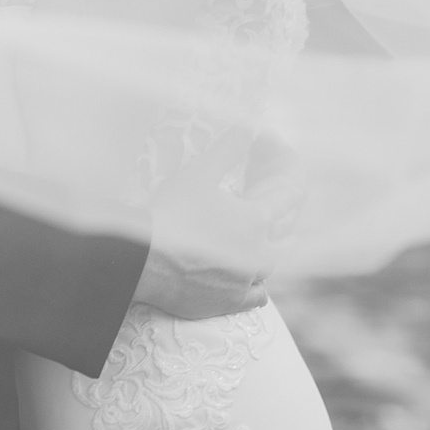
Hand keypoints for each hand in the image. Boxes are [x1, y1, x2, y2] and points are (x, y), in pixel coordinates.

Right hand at [132, 131, 302, 318]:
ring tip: (262, 240)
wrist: (143, 261)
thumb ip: (227, 149)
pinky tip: (252, 281)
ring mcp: (246, 281)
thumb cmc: (171, 213)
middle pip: (284, 235)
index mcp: (256, 220)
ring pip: (270, 266)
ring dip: (268, 250)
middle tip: (270, 209)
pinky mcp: (229, 303)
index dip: (285, 175)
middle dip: (280, 218)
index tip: (281, 168)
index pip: (286, 197)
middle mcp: (259, 254)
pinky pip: (256, 296)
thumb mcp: (198, 173)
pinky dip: (256, 286)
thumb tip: (247, 126)